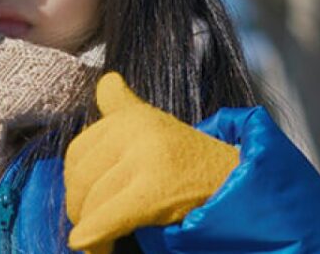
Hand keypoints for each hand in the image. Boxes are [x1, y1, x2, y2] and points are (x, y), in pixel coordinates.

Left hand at [64, 72, 239, 253]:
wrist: (243, 187)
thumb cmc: (194, 162)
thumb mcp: (158, 124)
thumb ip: (125, 106)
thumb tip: (105, 81)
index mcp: (132, 115)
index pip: (78, 150)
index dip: (75, 182)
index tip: (84, 200)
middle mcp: (137, 129)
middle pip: (82, 176)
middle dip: (80, 207)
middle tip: (89, 226)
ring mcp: (147, 156)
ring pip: (93, 200)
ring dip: (89, 228)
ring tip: (99, 243)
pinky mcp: (156, 189)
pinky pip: (109, 217)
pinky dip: (94, 236)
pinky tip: (90, 247)